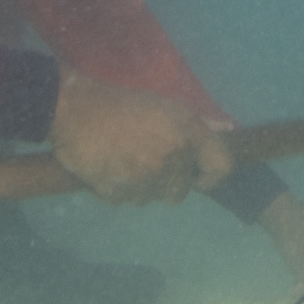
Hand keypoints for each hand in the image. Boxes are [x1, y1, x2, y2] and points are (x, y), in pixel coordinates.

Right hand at [48, 68, 234, 204]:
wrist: (75, 111)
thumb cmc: (122, 104)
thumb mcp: (165, 106)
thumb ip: (200, 123)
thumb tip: (229, 129)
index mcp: (187, 131)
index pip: (222, 166)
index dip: (212, 176)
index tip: (199, 177)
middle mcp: (172, 156)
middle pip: (182, 190)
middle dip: (167, 179)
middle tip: (145, 156)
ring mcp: (146, 178)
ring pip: (154, 196)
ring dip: (143, 185)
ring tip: (125, 158)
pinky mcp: (121, 193)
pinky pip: (130, 199)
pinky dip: (122, 189)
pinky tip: (111, 166)